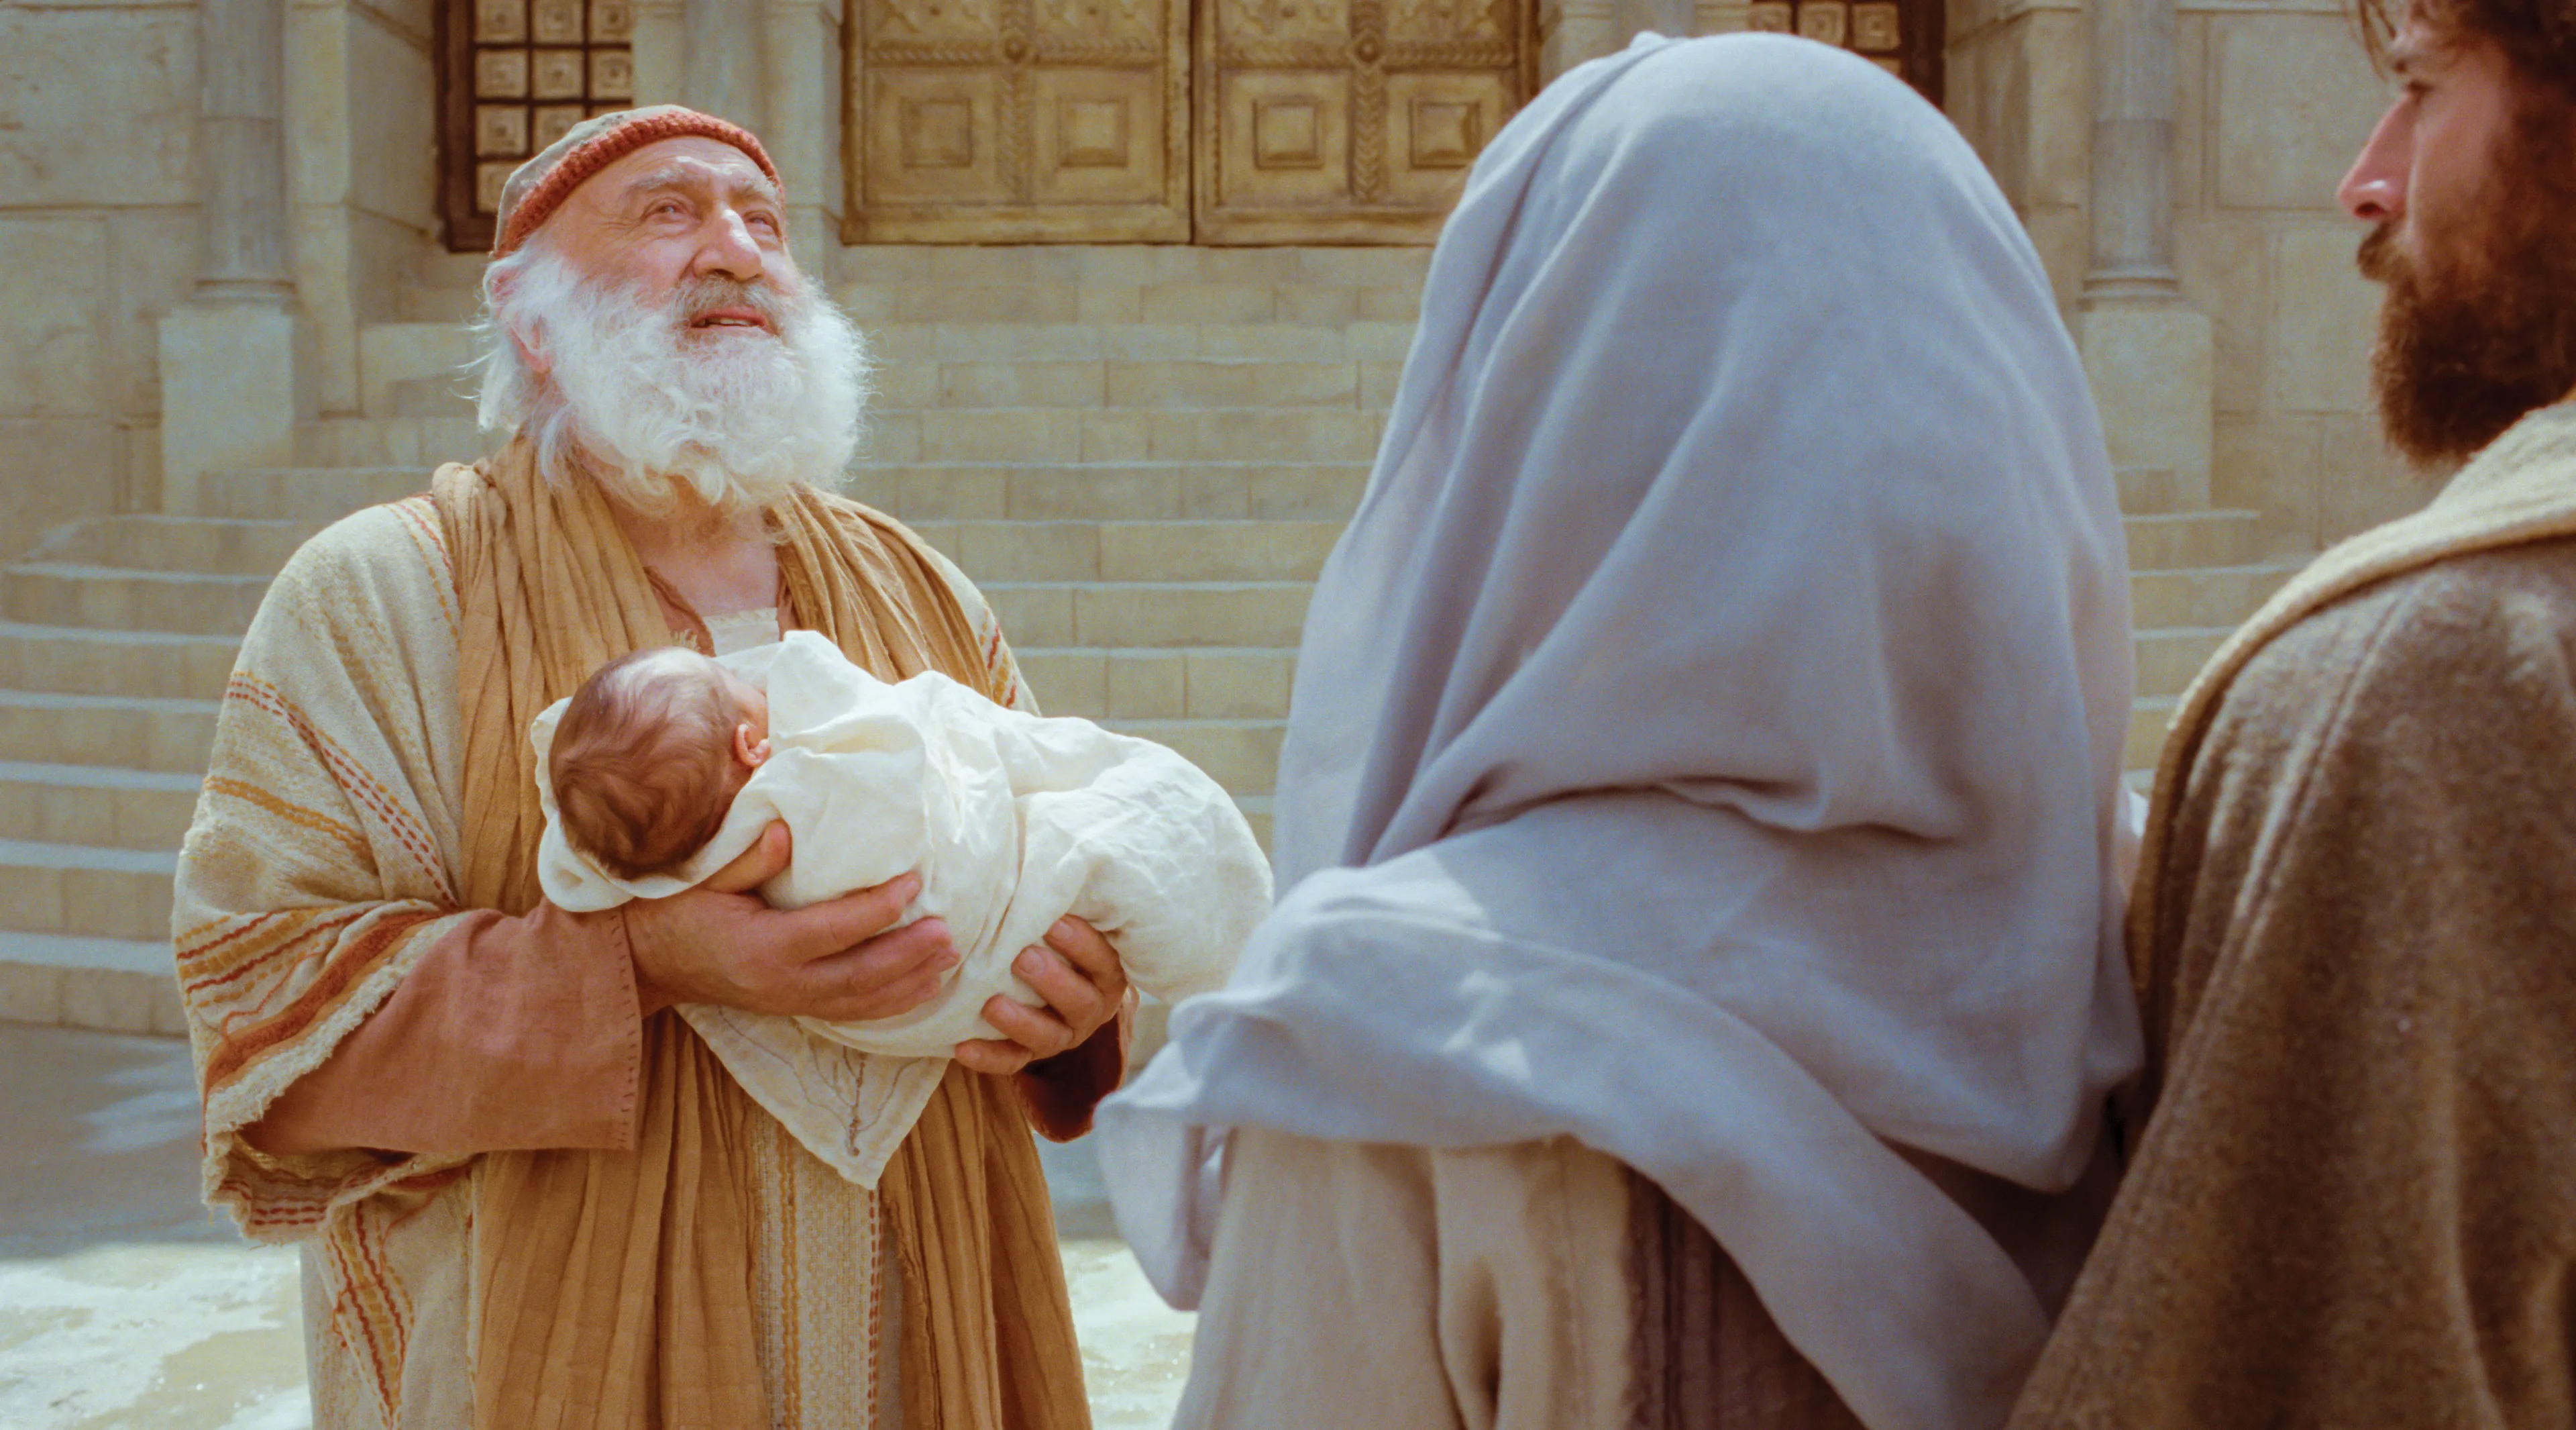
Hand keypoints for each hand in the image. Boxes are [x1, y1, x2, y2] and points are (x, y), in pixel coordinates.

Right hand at [622, 822, 958, 1020]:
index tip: (914, 882)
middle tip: (950, 932)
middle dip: (909, 955)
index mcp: (763, 946)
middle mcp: (781, 983)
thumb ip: (747, 860)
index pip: (834, 929)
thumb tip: (785, 832)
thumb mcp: (705, 879)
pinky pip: (851, 1013)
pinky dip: (890, 1003)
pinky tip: (922, 988)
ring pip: (861, 1001)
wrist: (650, 961)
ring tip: (950, 958)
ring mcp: (788, 1002)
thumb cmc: (677, 911)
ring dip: (910, 982)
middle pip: (860, 975)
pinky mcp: (792, 1009)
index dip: (878, 907)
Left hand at [954, 915, 1133, 1074]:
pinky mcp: (1030, 1055)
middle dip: (1053, 981)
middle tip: (1023, 959)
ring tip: (991, 1004)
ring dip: (1020, 1021)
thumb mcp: (1068, 923)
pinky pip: (1012, 1062)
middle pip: (1080, 1002)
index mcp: (1106, 973)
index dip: (1083, 943)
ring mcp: (1062, 1035)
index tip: (1054, 922)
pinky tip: (962, 1047)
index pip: (1103, 960)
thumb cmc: (1057, 943)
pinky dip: (988, 1058)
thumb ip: (1059, 904)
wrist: (1055, 992)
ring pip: (1048, 1037)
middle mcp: (1090, 1007)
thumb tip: (1040, 851)